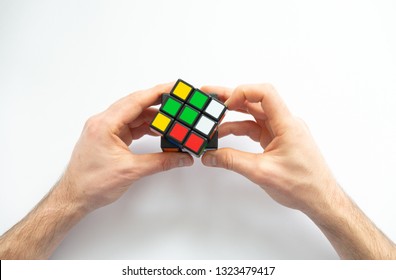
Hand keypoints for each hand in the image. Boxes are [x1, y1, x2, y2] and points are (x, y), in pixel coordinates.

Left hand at [60, 83, 192, 212]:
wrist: (75, 197)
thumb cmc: (91, 184)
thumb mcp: (131, 171)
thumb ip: (160, 162)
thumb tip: (181, 158)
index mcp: (105, 125)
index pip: (136, 101)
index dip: (157, 93)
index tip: (173, 87)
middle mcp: (103, 122)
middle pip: (135, 105)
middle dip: (158, 103)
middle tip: (177, 101)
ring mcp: (106, 129)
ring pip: (134, 116)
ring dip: (153, 118)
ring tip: (172, 120)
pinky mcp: (109, 137)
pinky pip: (130, 126)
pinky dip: (145, 127)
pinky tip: (158, 131)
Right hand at [201, 84, 337, 214]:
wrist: (319, 198)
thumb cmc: (302, 185)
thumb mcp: (262, 172)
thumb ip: (232, 161)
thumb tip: (210, 156)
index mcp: (287, 125)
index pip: (265, 93)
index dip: (243, 92)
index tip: (225, 104)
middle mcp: (285, 123)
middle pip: (255, 101)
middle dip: (231, 98)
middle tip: (210, 97)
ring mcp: (281, 131)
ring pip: (254, 115)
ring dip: (233, 116)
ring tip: (212, 119)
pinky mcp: (277, 140)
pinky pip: (256, 128)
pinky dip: (240, 129)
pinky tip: (225, 134)